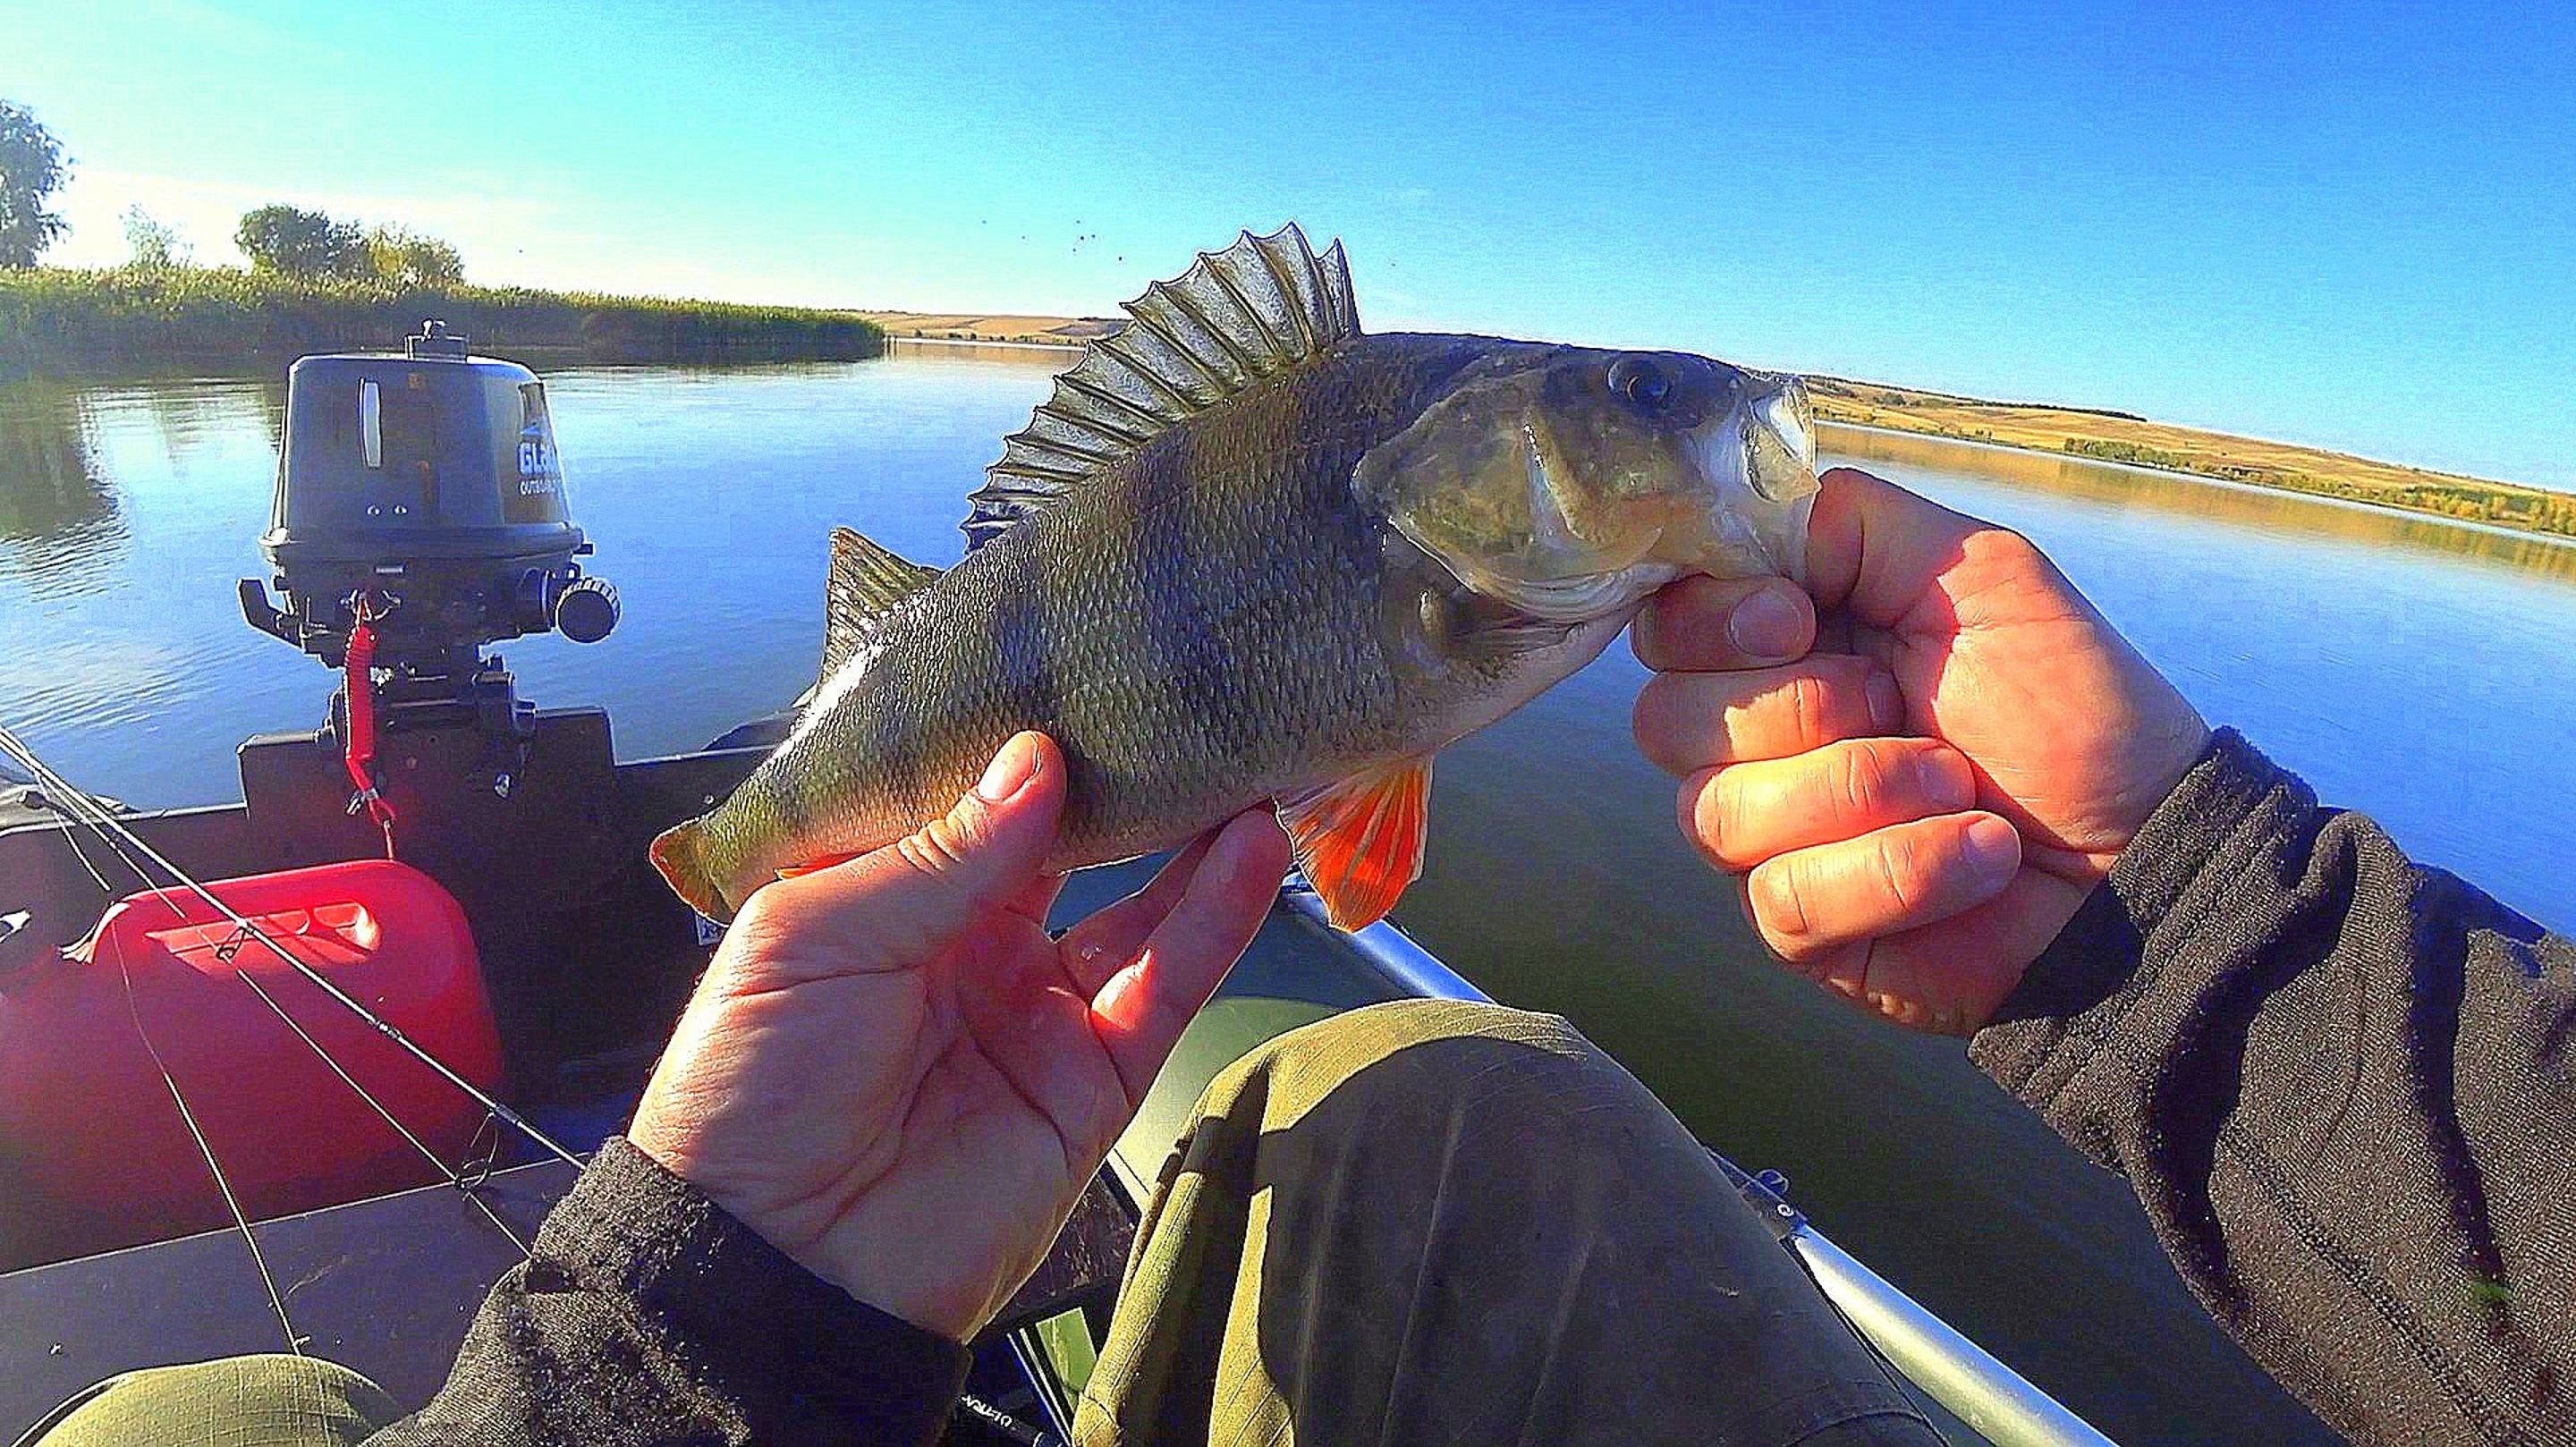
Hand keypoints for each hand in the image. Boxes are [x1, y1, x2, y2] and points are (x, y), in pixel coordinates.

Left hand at [629, 732, 1289, 1339]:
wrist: (773, 1264)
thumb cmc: (750, 1088)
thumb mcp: (812, 937)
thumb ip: (937, 856)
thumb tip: (1039, 762)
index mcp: (883, 901)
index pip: (972, 801)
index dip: (1025, 742)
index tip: (1085, 667)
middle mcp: (970, 944)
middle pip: (1070, 845)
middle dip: (1125, 778)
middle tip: (1187, 697)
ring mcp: (1038, 1011)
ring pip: (1138, 906)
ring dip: (1195, 836)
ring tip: (1249, 758)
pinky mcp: (1094, 1080)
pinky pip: (1166, 985)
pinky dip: (1216, 918)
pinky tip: (1252, 848)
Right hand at [1631, 467, 2208, 1033]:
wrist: (2148, 851)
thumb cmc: (2073, 707)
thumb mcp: (1975, 569)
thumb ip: (1848, 521)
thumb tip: (1737, 516)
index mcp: (1788, 642)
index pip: (1664, 623)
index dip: (1711, 621)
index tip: (1798, 619)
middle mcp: (1760, 738)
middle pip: (1664, 720)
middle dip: (1801, 709)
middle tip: (1903, 706)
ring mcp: (1775, 836)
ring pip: (1715, 815)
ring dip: (1864, 791)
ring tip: (1962, 789)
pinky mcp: (1805, 925)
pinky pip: (1785, 899)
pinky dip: (1898, 870)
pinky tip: (1975, 858)